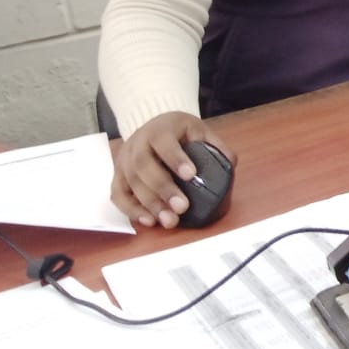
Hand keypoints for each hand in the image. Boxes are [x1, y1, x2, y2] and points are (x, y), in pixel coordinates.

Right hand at [111, 112, 235, 228]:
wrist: (154, 127)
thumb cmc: (179, 132)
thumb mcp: (199, 131)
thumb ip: (215, 145)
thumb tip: (230, 164)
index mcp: (160, 128)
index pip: (164, 142)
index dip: (176, 158)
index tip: (191, 175)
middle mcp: (137, 143)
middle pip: (143, 166)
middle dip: (163, 188)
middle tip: (182, 207)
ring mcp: (124, 160)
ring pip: (130, 182)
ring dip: (150, 204)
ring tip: (169, 220)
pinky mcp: (117, 176)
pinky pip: (118, 195)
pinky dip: (131, 210)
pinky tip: (149, 221)